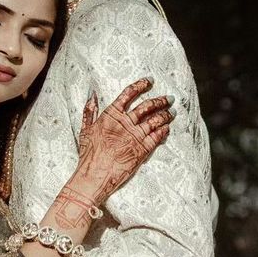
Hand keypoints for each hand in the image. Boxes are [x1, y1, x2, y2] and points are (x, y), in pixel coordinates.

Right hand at [73, 78, 173, 205]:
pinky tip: (168, 128)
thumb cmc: (88, 154)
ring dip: (166, 114)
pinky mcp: (143, 149)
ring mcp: (135, 136)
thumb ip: (89, 111)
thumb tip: (93, 96)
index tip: (149, 81)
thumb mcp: (85, 130)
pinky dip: (164, 131)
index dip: (140, 85)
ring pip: (155, 120)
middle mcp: (125, 123)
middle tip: (169, 98)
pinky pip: (157, 136)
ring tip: (172, 112)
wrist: (95, 175)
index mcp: (111, 115)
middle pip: (147, 106)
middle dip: (160, 100)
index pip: (128, 94)